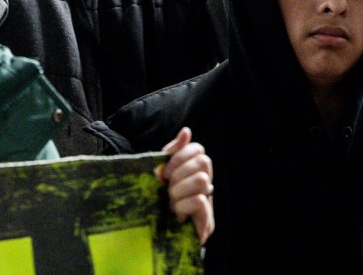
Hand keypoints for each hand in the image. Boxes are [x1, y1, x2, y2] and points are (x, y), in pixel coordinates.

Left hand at [159, 127, 213, 245]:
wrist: (153, 232)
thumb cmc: (157, 199)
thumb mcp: (161, 172)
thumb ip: (173, 151)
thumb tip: (187, 130)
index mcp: (196, 172)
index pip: (199, 150)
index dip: (180, 158)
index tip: (164, 172)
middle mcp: (207, 186)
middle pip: (203, 162)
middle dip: (179, 175)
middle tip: (167, 189)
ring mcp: (210, 204)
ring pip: (202, 180)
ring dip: (179, 192)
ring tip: (171, 203)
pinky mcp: (208, 224)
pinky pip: (199, 201)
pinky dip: (183, 205)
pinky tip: (176, 214)